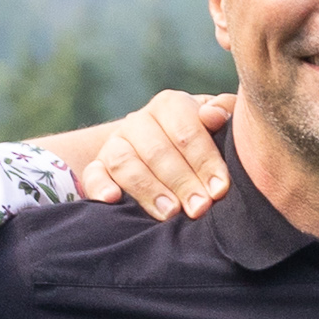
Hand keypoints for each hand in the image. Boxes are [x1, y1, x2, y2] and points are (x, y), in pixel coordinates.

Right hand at [61, 90, 236, 217]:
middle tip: (200, 208)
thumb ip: (225, 113)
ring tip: (170, 213)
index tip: (220, 189)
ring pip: (126, 163)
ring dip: (148, 189)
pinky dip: (100, 186)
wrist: (165, 148)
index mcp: (171, 105)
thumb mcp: (219, 124)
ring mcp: (115, 143)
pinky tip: (113, 200)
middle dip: (181, 182)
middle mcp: (139, 121)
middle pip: (157, 151)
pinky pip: (93, 175)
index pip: (186, 131)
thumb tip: (214, 115)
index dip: (205, 161)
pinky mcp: (98, 166)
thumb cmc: (203, 139)